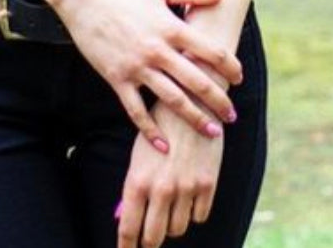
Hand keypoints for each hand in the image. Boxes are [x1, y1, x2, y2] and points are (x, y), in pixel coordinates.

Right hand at [57, 0, 241, 148]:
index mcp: (171, 27)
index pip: (210, 51)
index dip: (229, 66)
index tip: (239, 78)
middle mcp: (157, 50)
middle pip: (196, 81)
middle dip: (218, 101)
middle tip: (232, 116)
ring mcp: (137, 67)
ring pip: (172, 100)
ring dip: (194, 119)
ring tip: (211, 132)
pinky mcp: (117, 79)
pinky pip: (136, 111)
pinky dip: (150, 130)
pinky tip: (163, 145)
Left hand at [115, 107, 223, 247]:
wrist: (193, 99)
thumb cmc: (160, 126)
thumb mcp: (140, 153)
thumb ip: (135, 187)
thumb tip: (125, 218)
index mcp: (138, 181)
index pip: (128, 230)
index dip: (126, 247)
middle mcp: (161, 189)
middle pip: (153, 238)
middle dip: (149, 241)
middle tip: (149, 238)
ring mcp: (186, 188)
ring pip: (177, 229)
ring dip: (172, 223)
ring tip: (170, 207)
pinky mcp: (208, 184)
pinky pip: (199, 216)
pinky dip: (193, 211)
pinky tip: (189, 195)